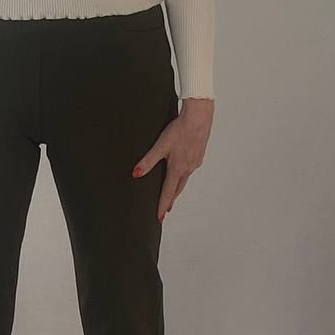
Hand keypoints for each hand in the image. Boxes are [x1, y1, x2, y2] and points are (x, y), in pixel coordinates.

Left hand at [132, 98, 214, 220]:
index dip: (162, 206)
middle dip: (170, 200)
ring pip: (185, 179)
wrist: (199, 117)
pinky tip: (182, 170)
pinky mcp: (199, 154)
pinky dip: (184, 175)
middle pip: (178, 189)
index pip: (168, 193)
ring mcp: (195, 162)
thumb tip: (135, 174)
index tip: (160, 218)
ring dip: (178, 188)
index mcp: (178, 169)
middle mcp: (188, 168)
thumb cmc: (179, 130)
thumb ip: (147, 161)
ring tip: (172, 194)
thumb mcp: (160, 146)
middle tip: (166, 210)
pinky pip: (190, 169)